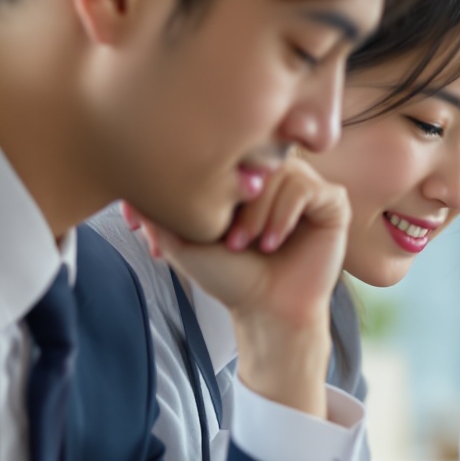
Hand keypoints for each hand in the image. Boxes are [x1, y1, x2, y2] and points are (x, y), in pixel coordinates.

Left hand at [144, 158, 349, 414]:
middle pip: (256, 157)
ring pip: (281, 173)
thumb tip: (127, 183)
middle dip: (236, 198)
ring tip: (251, 244)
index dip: (214, 178)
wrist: (266, 309)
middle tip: (228, 239)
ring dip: (259, 212)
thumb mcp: (183, 241)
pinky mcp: (332, 203)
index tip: (197, 222)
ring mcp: (306, 187)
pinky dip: (285, 215)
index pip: (231, 151)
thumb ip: (157, 212)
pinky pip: (308, 188)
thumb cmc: (231, 277)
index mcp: (248, 178)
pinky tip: (275, 242)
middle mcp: (278, 177)